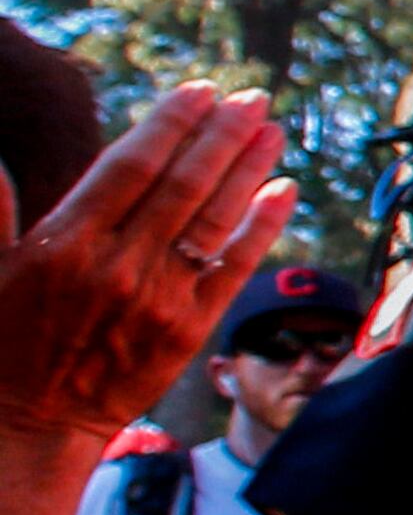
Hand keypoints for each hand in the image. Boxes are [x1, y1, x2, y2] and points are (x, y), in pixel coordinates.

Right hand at [0, 83, 294, 440]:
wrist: (29, 424)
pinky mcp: (189, 329)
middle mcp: (117, 266)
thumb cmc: (3, 340)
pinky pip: (235, 267)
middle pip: (184, 183)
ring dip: (250, 167)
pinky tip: (284, 189)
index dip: (170, 123)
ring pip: (215, 218)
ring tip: (273, 129)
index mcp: (64, 244)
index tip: (198, 91)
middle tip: (251, 98)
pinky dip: (263, 225)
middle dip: (222, 134)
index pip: (130, 165)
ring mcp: (159, 298)